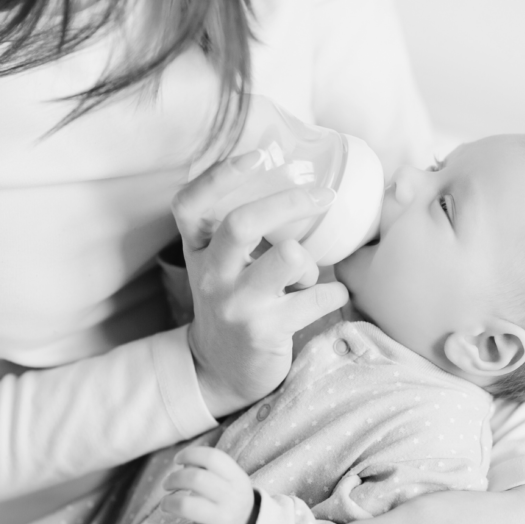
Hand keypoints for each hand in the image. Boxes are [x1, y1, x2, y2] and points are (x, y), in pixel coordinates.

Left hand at [138, 447, 254, 523]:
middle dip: (174, 478)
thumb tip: (183, 462)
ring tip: (166, 504)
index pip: (213, 458)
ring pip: (185, 505)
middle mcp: (231, 499)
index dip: (190, 454)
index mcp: (238, 479)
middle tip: (167, 484)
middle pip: (196, 479)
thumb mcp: (231, 481)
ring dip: (167, 502)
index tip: (178, 460)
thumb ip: (210, 468)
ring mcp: (221, 520)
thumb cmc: (231, 499)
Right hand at [173, 149, 349, 416]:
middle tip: (322, 195)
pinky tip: (332, 297)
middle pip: (241, 223)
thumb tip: (300, 183)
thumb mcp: (222, 263)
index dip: (220, 176)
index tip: (258, 155)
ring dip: (310, 262)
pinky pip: (315, 298)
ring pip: (286, 258)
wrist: (222, 368)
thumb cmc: (234, 301)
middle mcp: (212, 274)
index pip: (191, 204)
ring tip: (310, 276)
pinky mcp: (264, 330)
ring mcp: (236, 303)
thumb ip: (244, 229)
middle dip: (289, 202)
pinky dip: (334, 294)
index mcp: (199, 249)